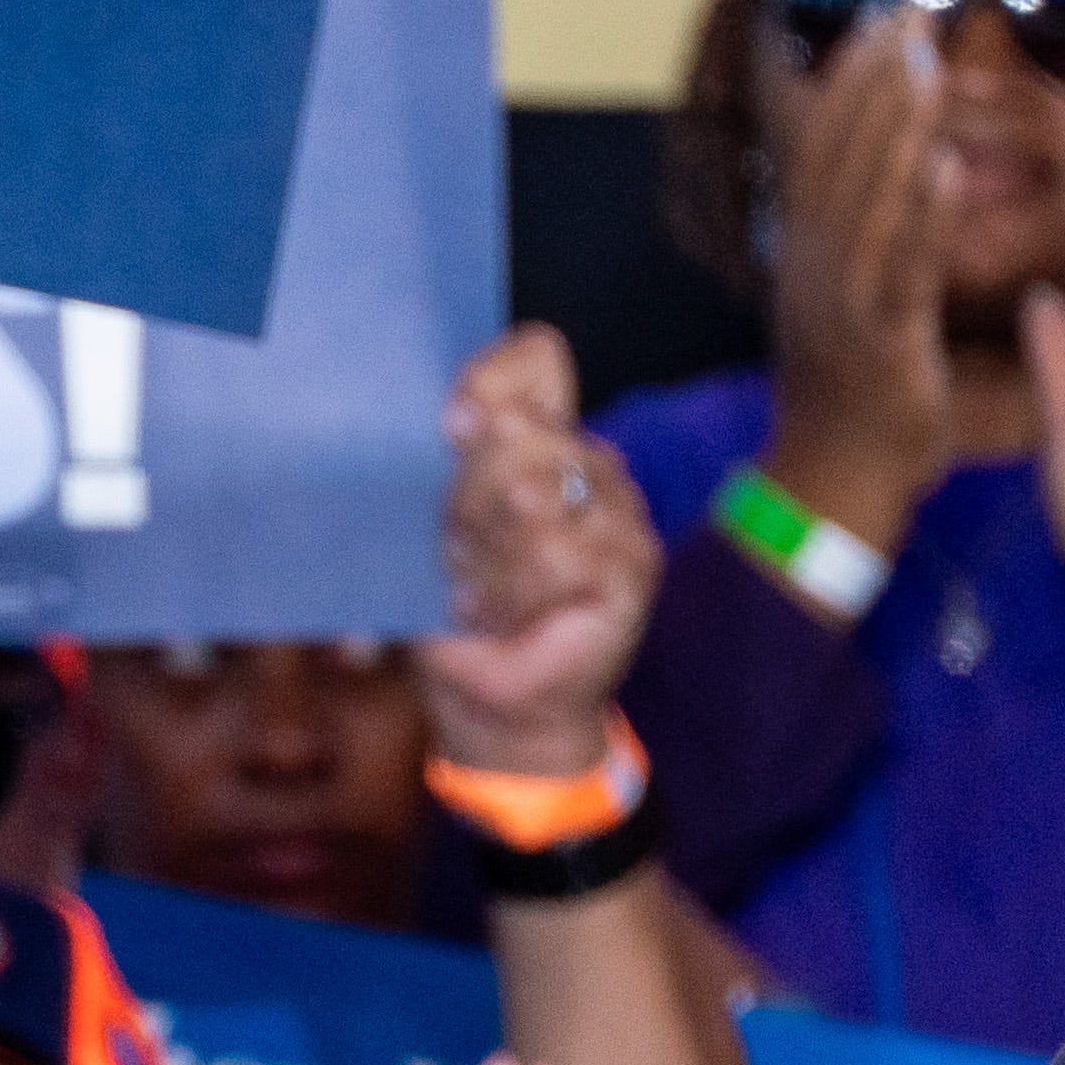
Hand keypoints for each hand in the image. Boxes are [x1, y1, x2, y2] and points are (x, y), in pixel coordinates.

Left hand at [419, 326, 654, 777]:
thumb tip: (461, 416)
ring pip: (531, 492)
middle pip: (515, 432)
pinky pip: (558, 552)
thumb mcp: (432, 532)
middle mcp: (587, 463)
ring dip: (484, 555)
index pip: (535, 358)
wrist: (492, 705)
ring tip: (478, 591)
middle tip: (458, 556)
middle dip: (463, 503)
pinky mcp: (633, 565)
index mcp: (538, 441)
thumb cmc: (460, 615)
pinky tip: (501, 616)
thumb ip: (445, 470)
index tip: (450, 426)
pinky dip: (511, 591)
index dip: (490, 379)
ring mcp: (620, 512)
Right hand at [753, 13, 955, 559]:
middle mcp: (813, 269)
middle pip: (837, 157)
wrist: (830, 485)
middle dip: (871, 80)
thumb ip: (854, 236)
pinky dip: (925, 216)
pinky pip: (905, 269)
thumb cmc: (850, 395)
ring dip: (894, 128)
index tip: (879, 17)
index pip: (820, 146)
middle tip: (907, 8)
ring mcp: (841, 305)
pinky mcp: (880, 344)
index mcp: (806, 255)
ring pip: (866, 202)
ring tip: (925, 62)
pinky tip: (948, 164)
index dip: (846, 79)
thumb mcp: (840, 301)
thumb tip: (882, 173)